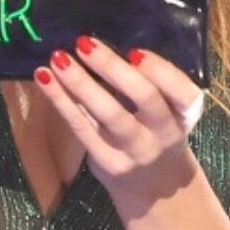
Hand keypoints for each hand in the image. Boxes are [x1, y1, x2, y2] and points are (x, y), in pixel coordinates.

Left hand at [33, 36, 206, 203]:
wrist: (154, 187)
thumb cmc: (155, 132)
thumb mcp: (167, 110)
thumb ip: (149, 82)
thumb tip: (104, 41)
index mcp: (184, 114)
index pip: (184, 92)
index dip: (161, 70)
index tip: (134, 51)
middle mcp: (165, 133)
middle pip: (145, 97)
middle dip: (113, 68)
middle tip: (84, 43)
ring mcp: (136, 150)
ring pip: (109, 113)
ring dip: (81, 83)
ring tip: (58, 58)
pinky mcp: (107, 161)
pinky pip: (82, 127)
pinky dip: (61, 100)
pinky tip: (45, 78)